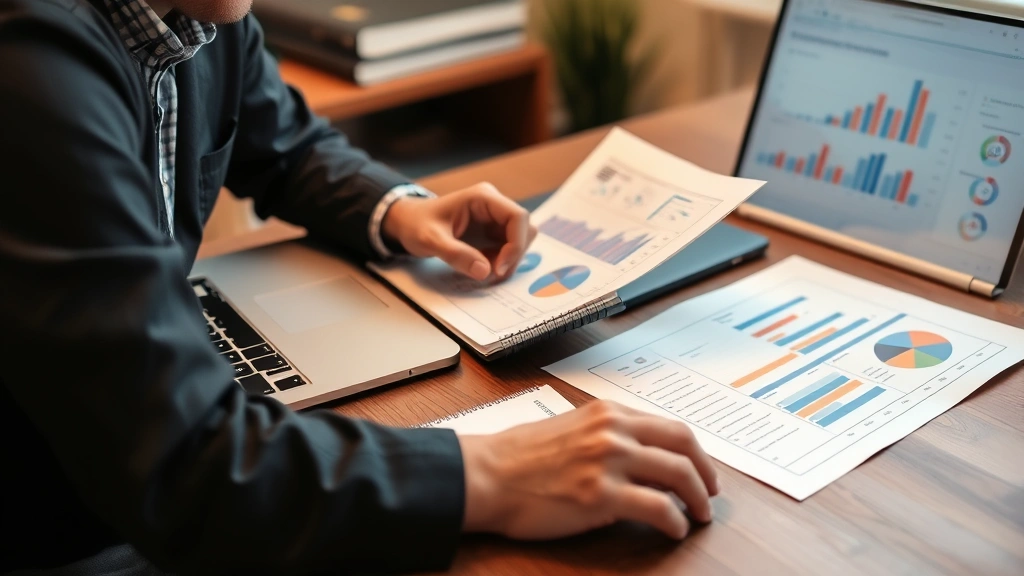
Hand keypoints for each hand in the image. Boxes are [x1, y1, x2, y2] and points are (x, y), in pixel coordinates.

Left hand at [381, 183, 536, 280]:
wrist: (407, 223)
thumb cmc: (416, 224)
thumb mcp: (430, 240)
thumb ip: (456, 254)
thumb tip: (484, 271)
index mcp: (483, 198)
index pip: (518, 217)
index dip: (516, 244)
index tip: (498, 268)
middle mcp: (494, 206)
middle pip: (524, 230)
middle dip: (513, 255)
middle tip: (492, 275)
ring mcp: (494, 219)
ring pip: (520, 240)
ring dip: (509, 260)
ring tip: (484, 272)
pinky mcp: (491, 233)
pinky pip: (508, 249)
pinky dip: (501, 263)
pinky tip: (481, 268)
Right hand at [459, 400, 719, 539]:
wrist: (486, 475)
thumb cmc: (518, 457)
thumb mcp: (570, 429)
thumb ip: (607, 437)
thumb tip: (641, 461)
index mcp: (607, 412)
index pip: (669, 427)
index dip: (695, 452)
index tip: (701, 470)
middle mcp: (613, 430)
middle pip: (683, 445)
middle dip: (706, 473)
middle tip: (709, 494)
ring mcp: (608, 461)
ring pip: (678, 475)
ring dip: (697, 499)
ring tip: (698, 516)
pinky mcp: (600, 495)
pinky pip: (658, 508)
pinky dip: (674, 521)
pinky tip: (672, 530)